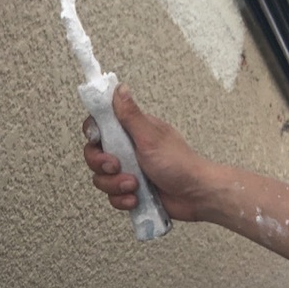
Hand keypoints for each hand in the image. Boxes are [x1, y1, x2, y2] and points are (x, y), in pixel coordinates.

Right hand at [81, 84, 219, 222]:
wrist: (195, 196)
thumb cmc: (179, 163)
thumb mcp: (150, 136)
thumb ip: (130, 115)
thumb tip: (119, 88)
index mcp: (132, 131)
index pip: (100, 126)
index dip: (93, 134)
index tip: (98, 140)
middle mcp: (127, 150)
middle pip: (94, 154)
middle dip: (102, 165)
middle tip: (117, 167)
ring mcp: (128, 171)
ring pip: (101, 178)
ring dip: (115, 185)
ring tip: (134, 186)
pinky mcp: (130, 191)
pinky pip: (112, 196)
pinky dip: (122, 199)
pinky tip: (136, 198)